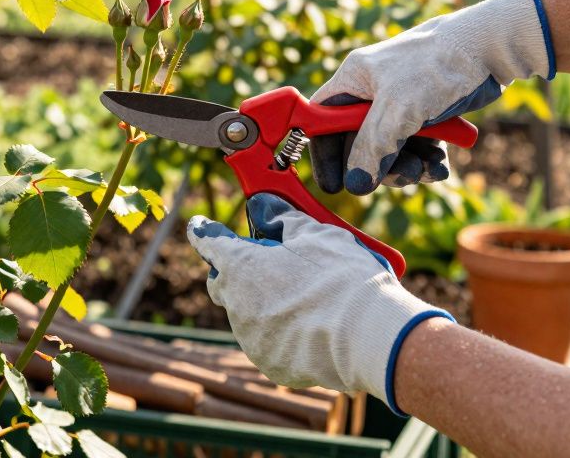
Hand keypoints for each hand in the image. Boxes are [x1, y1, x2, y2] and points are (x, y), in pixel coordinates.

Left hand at [186, 193, 450, 413]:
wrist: (369, 337)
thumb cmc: (342, 278)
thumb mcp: (316, 233)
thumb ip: (282, 217)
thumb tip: (263, 206)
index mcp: (240, 265)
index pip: (208, 241)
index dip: (205, 231)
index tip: (200, 226)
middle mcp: (236, 303)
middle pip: (223, 282)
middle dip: (235, 270)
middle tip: (264, 260)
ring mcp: (250, 337)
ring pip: (247, 313)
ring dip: (264, 302)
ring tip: (305, 296)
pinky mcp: (269, 364)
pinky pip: (268, 342)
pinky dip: (281, 332)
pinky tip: (312, 326)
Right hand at [309, 0, 552, 194]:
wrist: (490, 49)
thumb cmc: (437, 66)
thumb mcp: (398, 110)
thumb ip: (372, 148)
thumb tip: (356, 186)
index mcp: (354, 80)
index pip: (321, 121)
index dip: (324, 154)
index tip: (335, 185)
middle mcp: (372, 92)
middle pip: (359, 144)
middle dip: (380, 167)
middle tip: (404, 176)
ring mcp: (400, 104)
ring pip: (391, 151)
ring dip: (408, 168)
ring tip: (428, 170)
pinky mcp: (427, 114)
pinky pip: (417, 148)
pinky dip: (428, 162)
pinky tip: (441, 167)